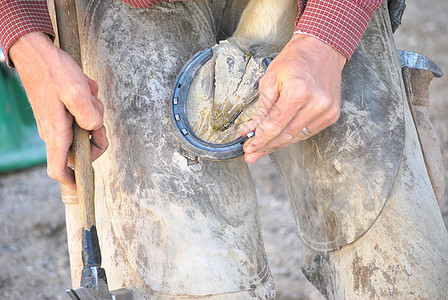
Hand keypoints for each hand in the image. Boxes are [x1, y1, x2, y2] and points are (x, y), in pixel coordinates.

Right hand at [10, 32, 107, 188]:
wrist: (35, 52)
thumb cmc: (53, 71)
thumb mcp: (77, 92)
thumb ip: (90, 116)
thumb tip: (95, 128)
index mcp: (57, 133)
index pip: (59, 169)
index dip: (72, 181)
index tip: (84, 184)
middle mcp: (55, 131)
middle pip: (82, 149)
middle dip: (96, 136)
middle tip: (98, 118)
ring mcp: (57, 122)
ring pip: (83, 130)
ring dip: (93, 116)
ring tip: (88, 96)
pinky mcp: (60, 112)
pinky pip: (81, 115)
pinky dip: (88, 105)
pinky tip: (85, 90)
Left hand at [241, 34, 345, 162]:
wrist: (322, 48)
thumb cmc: (294, 60)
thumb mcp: (270, 79)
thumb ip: (262, 108)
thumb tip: (250, 130)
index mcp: (298, 92)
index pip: (274, 126)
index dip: (259, 140)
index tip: (248, 148)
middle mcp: (316, 104)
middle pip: (285, 136)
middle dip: (265, 147)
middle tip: (251, 155)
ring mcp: (326, 111)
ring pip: (296, 138)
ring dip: (277, 144)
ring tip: (262, 149)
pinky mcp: (332, 115)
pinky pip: (307, 132)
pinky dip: (292, 136)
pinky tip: (280, 138)